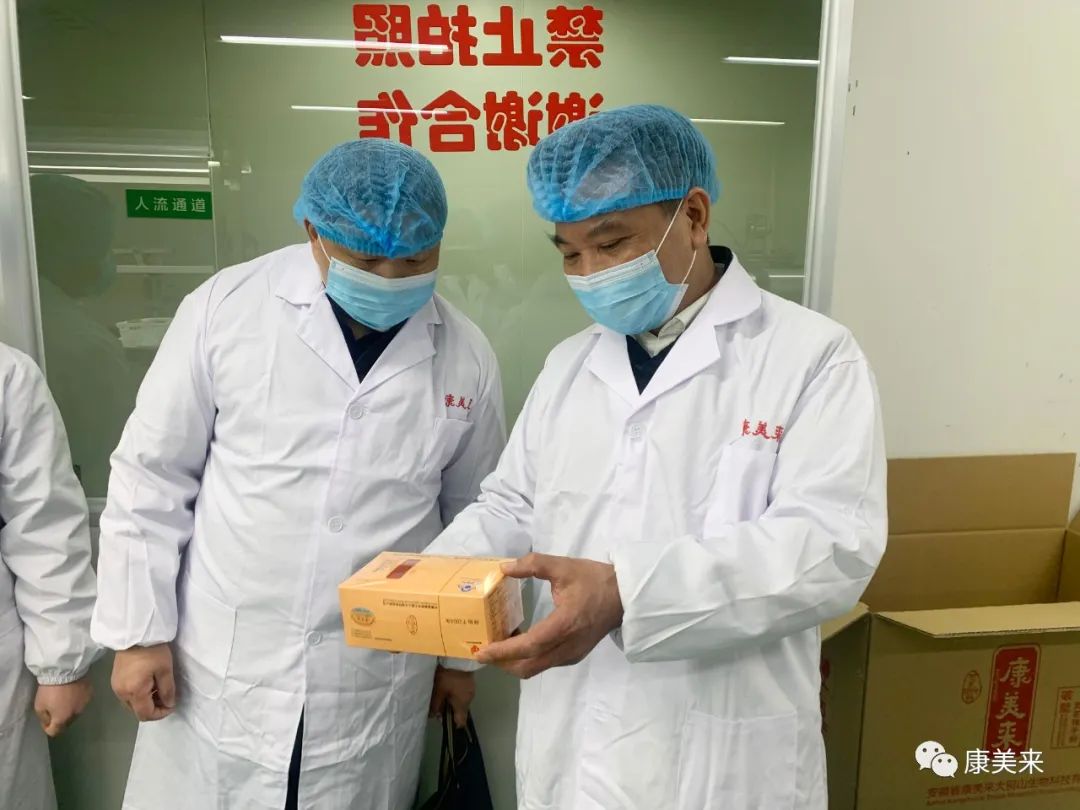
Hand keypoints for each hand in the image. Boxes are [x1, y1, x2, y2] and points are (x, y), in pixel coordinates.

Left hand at [34, 678, 92, 736]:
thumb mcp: (39, 706)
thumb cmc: (50, 689)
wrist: (66, 671)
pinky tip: (72, 692)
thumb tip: (49, 724)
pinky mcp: (90, 695)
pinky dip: (77, 700)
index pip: (55, 732)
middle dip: (60, 719)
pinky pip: (82, 702)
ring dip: (69, 709)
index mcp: (62, 719)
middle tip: (54, 708)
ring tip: (64, 699)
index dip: (48, 727)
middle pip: (66, 723)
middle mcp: (75, 715)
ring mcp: (84, 705)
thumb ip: (44, 718)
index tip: (45, 719)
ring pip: (75, 713)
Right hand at [111, 643, 175, 721]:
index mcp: (134, 692)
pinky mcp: (115, 681)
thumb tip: (169, 704)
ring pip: (132, 705)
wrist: (135, 633)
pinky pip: (127, 696)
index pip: (145, 715)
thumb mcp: (165, 670)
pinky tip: (148, 684)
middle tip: (166, 697)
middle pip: (137, 712)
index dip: (160, 714)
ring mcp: (116, 687)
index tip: (171, 705)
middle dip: (153, 708)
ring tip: (158, 690)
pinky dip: (139, 695)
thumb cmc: (153, 651)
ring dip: (146, 702)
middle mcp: (121, 693)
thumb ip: (167, 691)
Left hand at [429, 666, 475, 727]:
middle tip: (437, 703)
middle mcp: (469, 698)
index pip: (461, 722)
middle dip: (449, 709)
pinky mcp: (470, 680)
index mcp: (462, 703)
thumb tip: (432, 716)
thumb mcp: (439, 690)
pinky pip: (463, 690)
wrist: (457, 655)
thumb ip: (435, 705)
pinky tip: (448, 684)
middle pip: (460, 710)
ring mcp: (471, 688)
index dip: (452, 724)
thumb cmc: (448, 675)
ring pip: (461, 699)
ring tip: (441, 692)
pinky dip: (455, 690)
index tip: (444, 720)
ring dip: (452, 698)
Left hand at [477, 553, 623, 678]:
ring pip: (536, 668)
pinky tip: (520, 641)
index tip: (481, 652)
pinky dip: (527, 659)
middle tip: (482, 650)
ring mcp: (572, 654)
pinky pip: (545, 663)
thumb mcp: (563, 566)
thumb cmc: (594, 580)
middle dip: (502, 662)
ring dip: (514, 662)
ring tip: (497, 645)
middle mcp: (567, 646)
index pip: (528, 646)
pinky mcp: (575, 655)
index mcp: (564, 625)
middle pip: (528, 666)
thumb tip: (504, 568)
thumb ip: (533, 564)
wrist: (625, 596)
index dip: (503, 652)